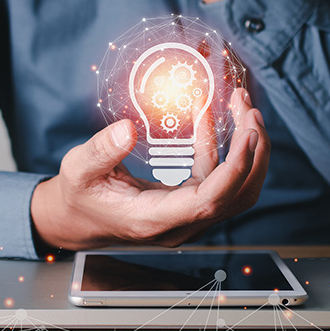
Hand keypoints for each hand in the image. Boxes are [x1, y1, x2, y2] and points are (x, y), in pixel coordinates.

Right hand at [30, 89, 269, 249]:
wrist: (76, 219)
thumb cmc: (78, 196)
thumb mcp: (78, 169)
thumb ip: (101, 151)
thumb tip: (127, 129)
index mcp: (155, 219)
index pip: (210, 200)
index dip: (236, 169)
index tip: (248, 134)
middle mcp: (180, 224)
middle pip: (238, 196)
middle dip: (254, 152)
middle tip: (250, 110)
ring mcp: (188, 216)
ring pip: (237, 189)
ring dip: (246, 149)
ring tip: (242, 107)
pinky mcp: (190, 204)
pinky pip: (218, 178)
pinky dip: (223, 148)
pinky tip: (210, 116)